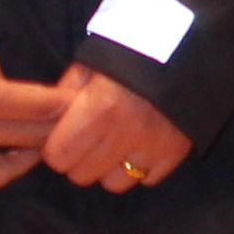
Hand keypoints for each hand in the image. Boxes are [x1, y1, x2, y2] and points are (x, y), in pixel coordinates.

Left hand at [41, 64, 194, 189]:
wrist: (186, 50)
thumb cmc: (129, 56)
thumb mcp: (90, 65)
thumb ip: (65, 95)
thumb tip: (48, 124)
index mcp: (99, 107)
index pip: (58, 157)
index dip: (57, 147)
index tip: (65, 137)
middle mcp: (124, 131)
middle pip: (81, 175)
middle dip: (80, 160)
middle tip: (91, 140)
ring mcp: (152, 146)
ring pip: (113, 184)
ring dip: (110, 168)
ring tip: (117, 144)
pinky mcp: (175, 154)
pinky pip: (146, 180)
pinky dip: (141, 167)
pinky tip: (141, 145)